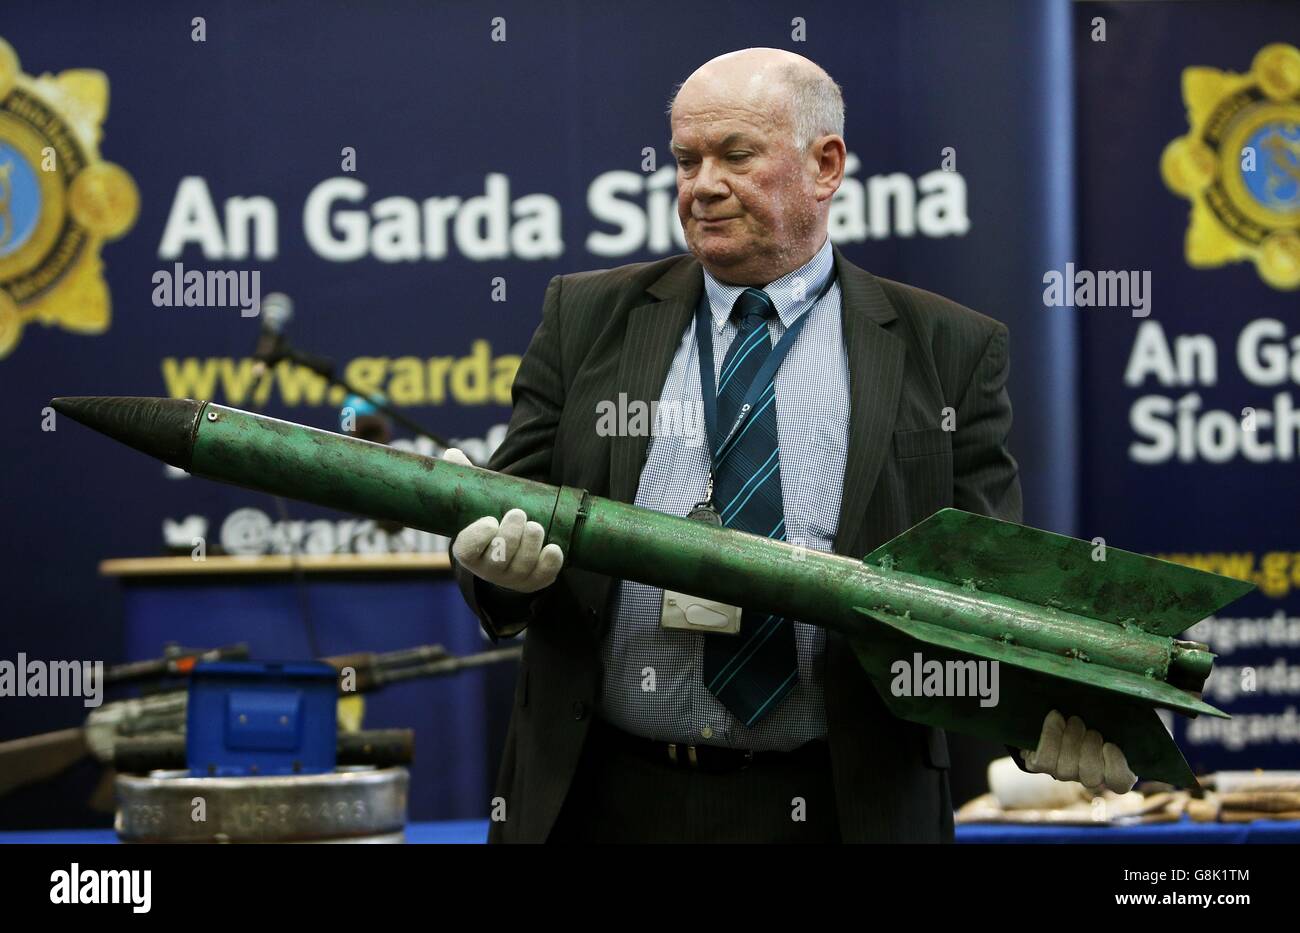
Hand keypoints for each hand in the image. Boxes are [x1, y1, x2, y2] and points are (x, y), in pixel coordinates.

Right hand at [444, 448, 563, 592]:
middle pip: (498, 557)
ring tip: (535, 526)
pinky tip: (554, 548)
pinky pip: (543, 576)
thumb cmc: (490, 522)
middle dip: (510, 536)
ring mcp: (512, 578)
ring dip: (530, 545)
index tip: (489, 520)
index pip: (467, 549)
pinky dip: (549, 563)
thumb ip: (467, 481)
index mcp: (469, 550)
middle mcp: (488, 569)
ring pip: (521, 566)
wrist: (508, 553)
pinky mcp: (534, 581)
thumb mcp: (476, 504)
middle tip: (518, 513)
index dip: (478, 537)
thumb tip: (452, 452)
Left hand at [1020, 709, 1136, 794]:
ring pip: (1065, 770)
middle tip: (1089, 727)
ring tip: (1073, 720)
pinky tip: (1055, 717)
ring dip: (1069, 741)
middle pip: (1090, 776)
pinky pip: (1042, 762)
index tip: (1110, 744)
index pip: (1120, 783)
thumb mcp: (1125, 712)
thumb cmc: (1104, 708)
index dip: (1115, 767)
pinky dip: (1049, 737)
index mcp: (1118, 768)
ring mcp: (1066, 771)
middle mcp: (1091, 775)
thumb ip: (1141, 719)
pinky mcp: (1042, 762)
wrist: (1064, 701)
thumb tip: (1164, 715)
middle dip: (1089, 748)